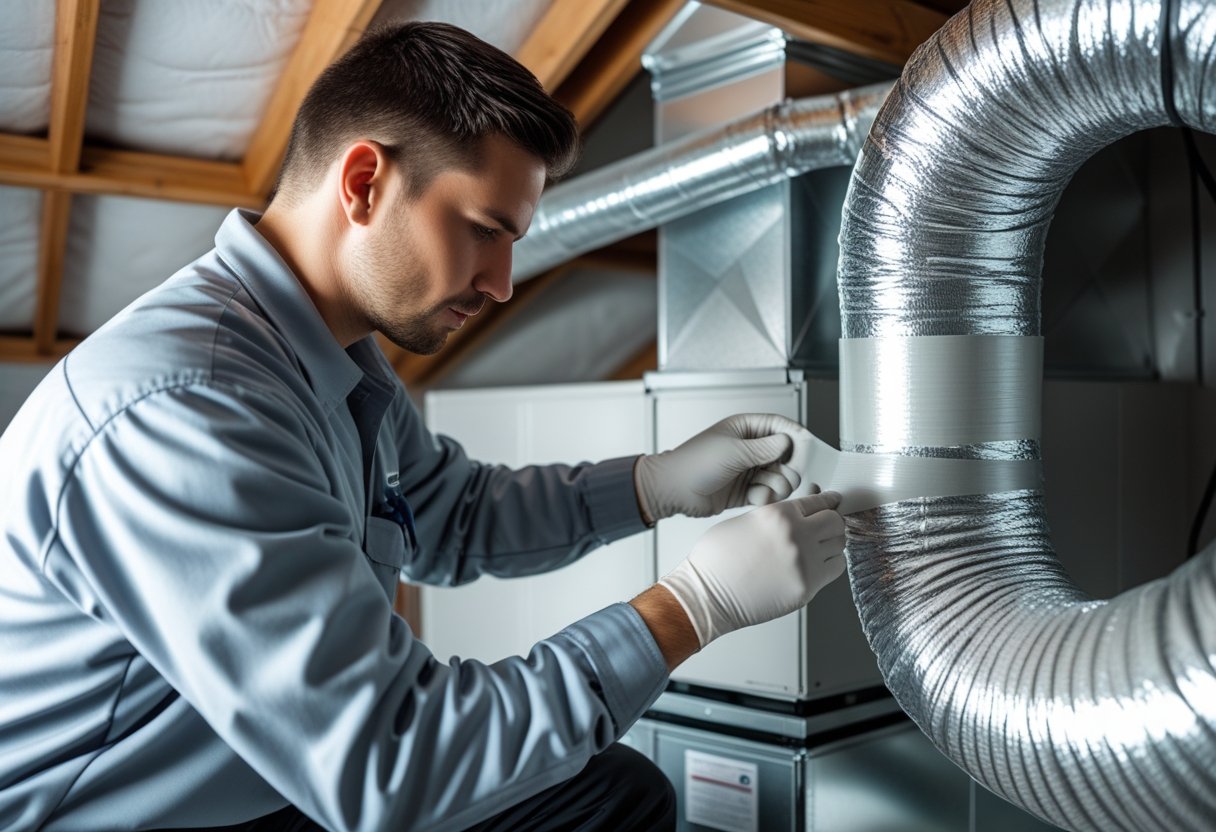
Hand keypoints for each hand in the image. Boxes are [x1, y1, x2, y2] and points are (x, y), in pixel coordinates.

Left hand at [634, 413, 811, 523]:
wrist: (674, 491)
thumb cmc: (693, 464)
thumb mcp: (733, 451)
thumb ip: (764, 448)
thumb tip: (787, 441)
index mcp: (744, 428)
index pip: (780, 426)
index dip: (795, 436)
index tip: (808, 448)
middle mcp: (748, 448)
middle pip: (785, 455)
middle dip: (787, 467)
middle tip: (784, 474)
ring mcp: (748, 470)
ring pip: (779, 476)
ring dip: (775, 485)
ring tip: (762, 488)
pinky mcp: (746, 490)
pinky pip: (768, 493)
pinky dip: (765, 497)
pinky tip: (753, 498)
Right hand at [656, 492, 845, 647]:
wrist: (706, 595)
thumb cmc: (717, 560)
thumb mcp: (744, 521)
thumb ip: (776, 515)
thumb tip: (802, 510)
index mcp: (777, 514)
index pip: (818, 502)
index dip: (828, 502)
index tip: (833, 503)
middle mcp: (795, 535)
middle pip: (835, 522)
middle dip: (831, 523)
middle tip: (825, 527)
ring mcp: (804, 563)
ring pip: (840, 546)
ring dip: (831, 545)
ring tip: (818, 547)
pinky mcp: (806, 588)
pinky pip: (835, 570)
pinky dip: (829, 565)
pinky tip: (815, 565)